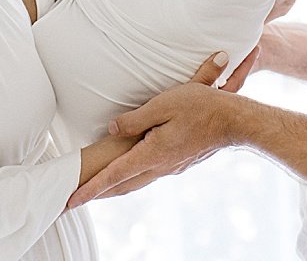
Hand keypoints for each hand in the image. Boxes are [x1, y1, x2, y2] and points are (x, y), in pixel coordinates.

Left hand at [66, 50, 250, 208]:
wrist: (234, 119)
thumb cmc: (199, 106)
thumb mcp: (162, 105)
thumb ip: (134, 120)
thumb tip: (112, 128)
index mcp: (151, 154)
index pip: (114, 175)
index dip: (90, 188)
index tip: (72, 200)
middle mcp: (160, 166)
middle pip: (123, 184)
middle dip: (99, 192)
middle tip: (78, 199)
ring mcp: (172, 166)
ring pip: (137, 181)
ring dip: (116, 186)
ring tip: (100, 189)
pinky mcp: (180, 161)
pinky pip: (150, 174)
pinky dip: (134, 178)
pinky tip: (134, 173)